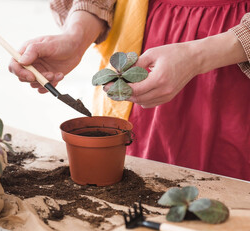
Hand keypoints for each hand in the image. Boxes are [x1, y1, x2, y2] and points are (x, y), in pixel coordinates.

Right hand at [9, 10, 105, 93]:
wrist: (76, 47)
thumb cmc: (61, 42)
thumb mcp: (48, 44)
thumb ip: (34, 51)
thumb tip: (21, 61)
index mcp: (26, 52)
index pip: (14, 65)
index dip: (20, 72)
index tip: (32, 76)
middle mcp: (30, 63)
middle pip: (22, 77)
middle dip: (36, 79)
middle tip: (50, 74)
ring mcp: (38, 71)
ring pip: (34, 84)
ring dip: (46, 82)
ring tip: (58, 74)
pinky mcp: (46, 78)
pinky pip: (42, 88)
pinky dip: (50, 86)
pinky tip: (59, 77)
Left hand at [103, 31, 246, 107]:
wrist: (195, 59)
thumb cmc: (174, 53)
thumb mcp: (152, 53)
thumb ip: (136, 64)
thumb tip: (121, 72)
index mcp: (159, 79)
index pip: (134, 90)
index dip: (119, 89)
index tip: (108, 86)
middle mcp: (163, 91)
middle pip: (136, 98)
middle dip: (121, 95)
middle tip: (110, 89)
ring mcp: (166, 96)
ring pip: (142, 102)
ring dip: (130, 98)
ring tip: (120, 90)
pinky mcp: (167, 98)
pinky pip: (149, 103)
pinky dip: (139, 99)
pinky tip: (134, 91)